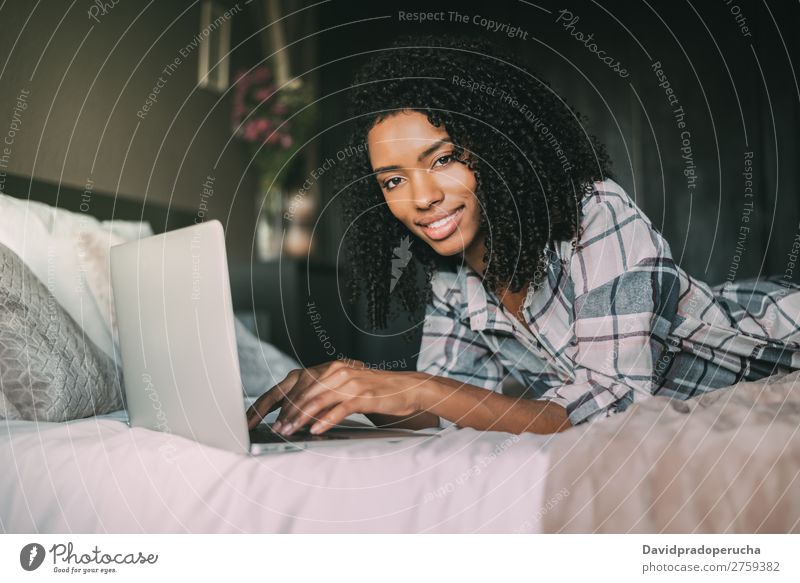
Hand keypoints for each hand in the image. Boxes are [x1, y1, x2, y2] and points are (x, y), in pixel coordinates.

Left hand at [245, 359, 425, 434]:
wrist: (408, 388)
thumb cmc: (375, 393)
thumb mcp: (344, 390)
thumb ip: (321, 398)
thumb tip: (294, 418)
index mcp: (328, 369)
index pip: (291, 383)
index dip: (269, 400)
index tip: (252, 418)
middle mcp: (336, 371)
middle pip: (302, 391)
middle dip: (285, 412)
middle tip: (274, 429)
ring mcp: (350, 382)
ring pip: (317, 399)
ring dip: (300, 417)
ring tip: (288, 431)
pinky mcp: (364, 395)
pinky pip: (340, 408)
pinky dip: (326, 419)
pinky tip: (316, 430)